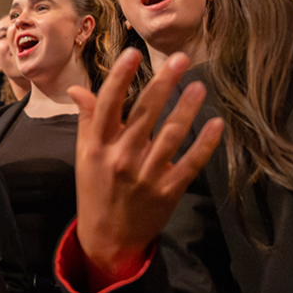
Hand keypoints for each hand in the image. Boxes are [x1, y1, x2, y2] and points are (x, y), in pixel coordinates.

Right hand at [69, 49, 223, 279]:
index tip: (134, 53)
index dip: (121, 77)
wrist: (108, 239)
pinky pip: (190, 163)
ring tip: (199, 85)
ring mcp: (146, 174)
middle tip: (181, 58)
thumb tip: (77, 88)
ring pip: (171, 134)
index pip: (108, 104)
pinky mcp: (168, 190)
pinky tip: (215, 123)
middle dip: (163, 83)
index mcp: (98, 145)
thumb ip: (87, 121)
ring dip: (187, 108)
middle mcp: (121, 156)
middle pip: (145, 113)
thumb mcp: (85, 156)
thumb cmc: (95, 190)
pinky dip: (205, 143)